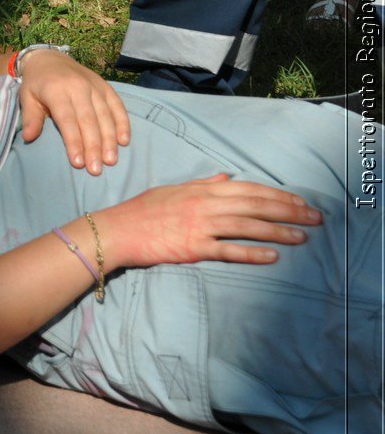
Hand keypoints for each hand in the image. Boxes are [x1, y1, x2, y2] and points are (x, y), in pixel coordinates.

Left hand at [17, 49, 129, 175]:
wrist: (50, 58)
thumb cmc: (37, 84)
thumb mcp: (26, 97)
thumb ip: (31, 117)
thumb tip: (29, 138)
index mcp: (56, 91)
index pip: (68, 120)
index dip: (74, 142)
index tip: (78, 163)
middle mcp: (78, 87)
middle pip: (89, 121)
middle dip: (94, 147)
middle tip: (96, 169)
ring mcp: (94, 86)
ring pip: (105, 115)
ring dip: (110, 139)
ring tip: (111, 160)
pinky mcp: (105, 86)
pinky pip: (117, 105)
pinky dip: (122, 123)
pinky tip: (124, 141)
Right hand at [98, 174, 321, 269]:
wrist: (117, 230)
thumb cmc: (143, 210)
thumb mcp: (173, 190)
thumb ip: (203, 184)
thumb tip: (226, 177)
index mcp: (202, 190)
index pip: (249, 189)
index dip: (278, 195)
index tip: (300, 201)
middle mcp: (205, 204)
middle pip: (255, 205)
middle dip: (289, 211)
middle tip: (315, 218)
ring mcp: (200, 226)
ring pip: (247, 226)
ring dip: (278, 231)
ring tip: (302, 237)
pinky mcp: (193, 247)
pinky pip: (229, 250)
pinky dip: (252, 253)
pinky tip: (272, 256)